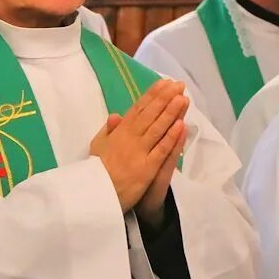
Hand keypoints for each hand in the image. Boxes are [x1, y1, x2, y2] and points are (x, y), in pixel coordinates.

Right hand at [89, 79, 187, 212]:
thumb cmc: (97, 171)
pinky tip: (180, 125)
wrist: (96, 195)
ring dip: (171, 112)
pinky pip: (161, 150)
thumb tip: (116, 115)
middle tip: (178, 85)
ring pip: (157, 128)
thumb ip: (108, 131)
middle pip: (150, 114)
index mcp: (119, 132)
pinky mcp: (147, 168)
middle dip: (165, 98)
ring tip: (182, 98)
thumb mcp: (97, 146)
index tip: (164, 83)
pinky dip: (171, 137)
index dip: (152, 95)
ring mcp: (139, 152)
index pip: (138, 109)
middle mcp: (130, 138)